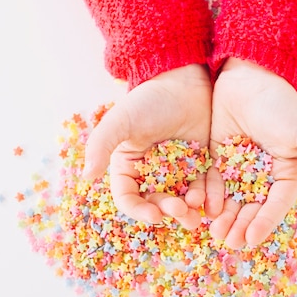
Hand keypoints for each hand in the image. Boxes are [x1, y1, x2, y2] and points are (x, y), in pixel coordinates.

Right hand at [82, 64, 211, 229]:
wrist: (183, 80)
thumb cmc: (148, 100)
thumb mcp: (121, 121)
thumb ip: (100, 145)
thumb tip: (86, 176)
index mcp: (128, 166)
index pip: (129, 197)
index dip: (139, 210)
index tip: (154, 216)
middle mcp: (152, 172)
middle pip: (157, 202)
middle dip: (168, 211)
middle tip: (181, 211)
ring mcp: (178, 170)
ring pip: (181, 199)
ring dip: (188, 210)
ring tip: (196, 213)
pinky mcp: (201, 164)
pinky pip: (203, 187)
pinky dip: (206, 197)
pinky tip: (210, 201)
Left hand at [206, 58, 296, 248]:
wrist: (248, 75)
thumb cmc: (281, 103)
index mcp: (287, 171)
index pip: (275, 204)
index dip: (264, 223)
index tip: (251, 239)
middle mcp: (264, 174)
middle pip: (251, 207)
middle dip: (240, 225)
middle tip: (228, 242)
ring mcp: (239, 167)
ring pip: (231, 199)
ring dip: (223, 217)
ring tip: (214, 232)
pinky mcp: (218, 157)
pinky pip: (212, 182)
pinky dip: (208, 196)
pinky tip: (202, 208)